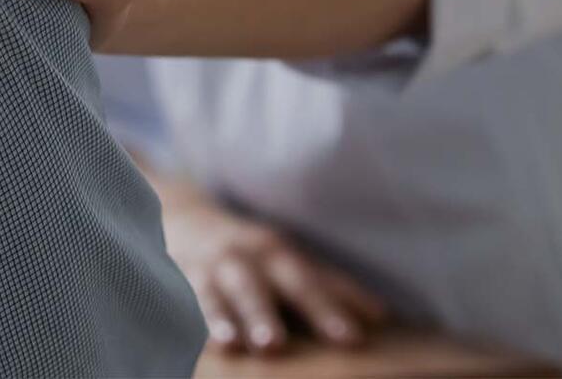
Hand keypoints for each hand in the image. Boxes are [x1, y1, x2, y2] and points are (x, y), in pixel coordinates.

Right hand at [159, 187, 387, 354]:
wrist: (181, 215)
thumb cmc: (249, 252)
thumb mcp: (284, 259)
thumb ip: (327, 285)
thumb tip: (381, 317)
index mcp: (276, 253)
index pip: (309, 281)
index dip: (332, 308)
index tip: (355, 339)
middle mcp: (245, 258)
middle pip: (267, 286)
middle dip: (281, 312)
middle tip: (294, 344)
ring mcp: (210, 268)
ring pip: (221, 293)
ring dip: (231, 318)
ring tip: (239, 346)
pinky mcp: (179, 278)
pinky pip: (185, 299)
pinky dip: (194, 319)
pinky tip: (207, 343)